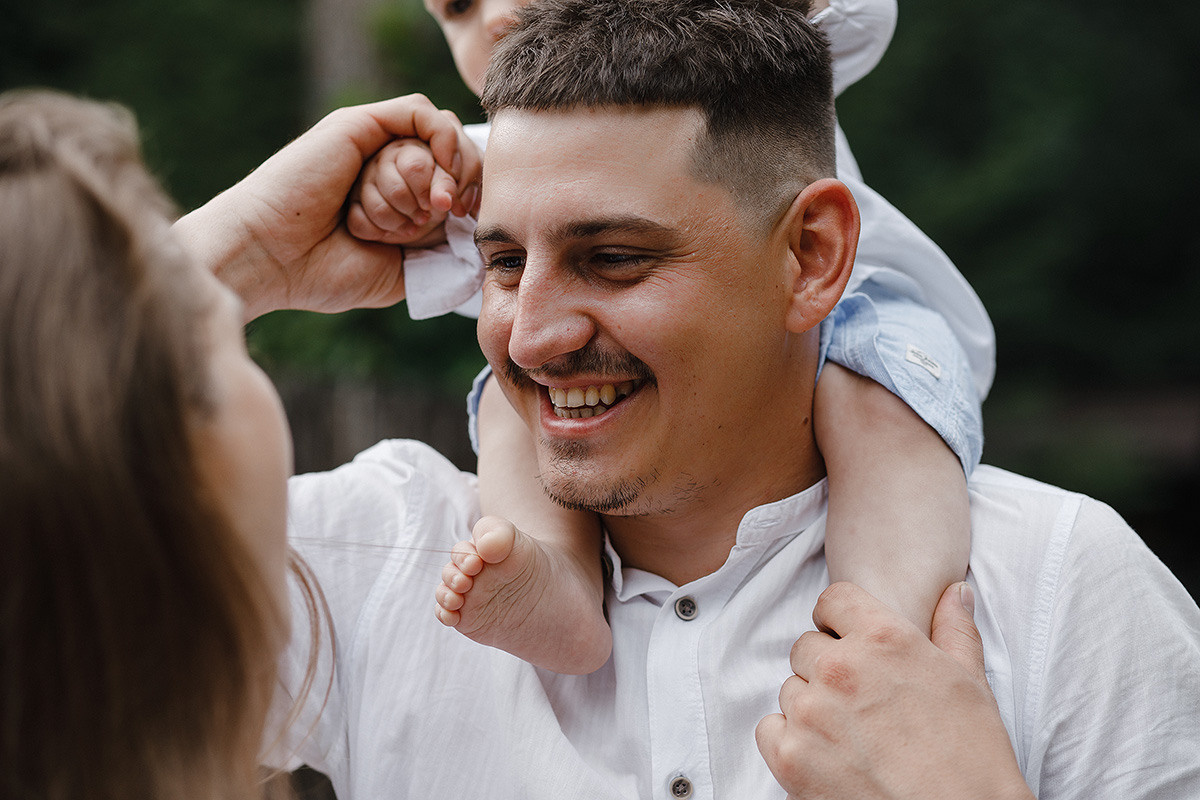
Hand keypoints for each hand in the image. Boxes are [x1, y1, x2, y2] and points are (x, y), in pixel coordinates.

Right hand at [173, 94, 480, 319]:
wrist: (272, 257)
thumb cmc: (324, 272)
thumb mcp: (400, 271)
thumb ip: (439, 252)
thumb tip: (479, 238)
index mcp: (396, 199)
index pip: (458, 179)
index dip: (475, 194)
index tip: (468, 220)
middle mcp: (385, 166)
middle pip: (454, 153)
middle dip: (463, 181)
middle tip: (448, 211)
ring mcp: (373, 143)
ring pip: (439, 134)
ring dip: (442, 170)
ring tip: (424, 206)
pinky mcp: (361, 125)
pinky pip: (421, 112)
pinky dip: (440, 139)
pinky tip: (435, 172)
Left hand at [755, 582, 1033, 799]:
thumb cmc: (972, 759)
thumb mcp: (971, 683)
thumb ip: (954, 630)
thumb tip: (953, 593)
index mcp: (884, 639)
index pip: (834, 600)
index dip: (841, 620)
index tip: (848, 640)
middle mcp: (841, 667)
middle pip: (807, 647)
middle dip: (827, 669)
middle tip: (860, 702)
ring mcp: (811, 712)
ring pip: (790, 689)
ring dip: (812, 706)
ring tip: (852, 735)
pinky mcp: (791, 755)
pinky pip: (770, 728)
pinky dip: (790, 740)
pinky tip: (826, 756)